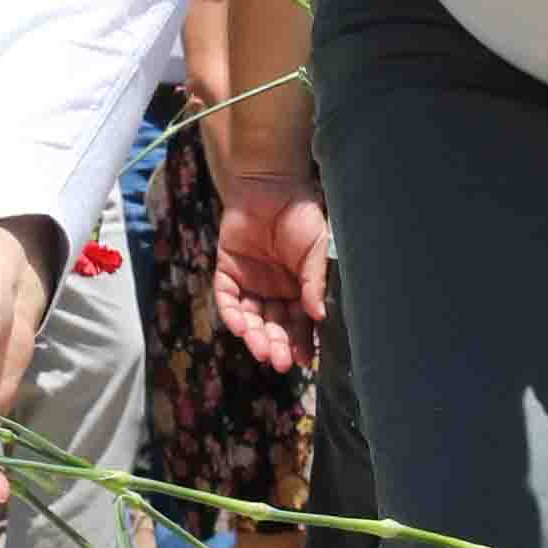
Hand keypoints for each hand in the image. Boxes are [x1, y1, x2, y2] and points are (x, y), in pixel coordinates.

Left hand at [211, 173, 329, 373]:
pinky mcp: (228, 272)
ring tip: (261, 350)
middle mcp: (275, 290)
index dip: (301, 342)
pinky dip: (233, 314)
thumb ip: (315, 282)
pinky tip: (241, 328)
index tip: (302, 360)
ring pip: (251, 318)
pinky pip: (228, 298)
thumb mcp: (316, 250)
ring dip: (255, 336)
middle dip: (277, 345)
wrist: (270, 185)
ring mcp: (250, 282)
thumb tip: (320, 317)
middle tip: (278, 362)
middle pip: (275, 326)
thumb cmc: (301, 215)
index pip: (300, 323)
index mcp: (299, 288)